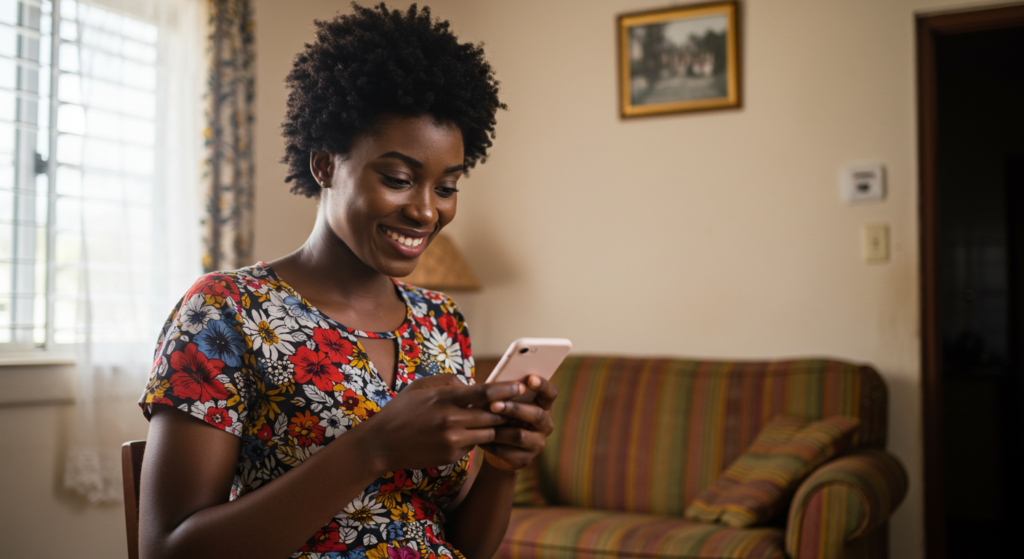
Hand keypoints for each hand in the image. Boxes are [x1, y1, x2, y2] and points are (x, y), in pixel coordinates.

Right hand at [357, 374, 525, 472]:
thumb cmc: (401, 411)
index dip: (506, 390)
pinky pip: (473, 447)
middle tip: (519, 406)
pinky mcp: (451, 456)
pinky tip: (471, 435)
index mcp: (444, 398)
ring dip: (493, 427)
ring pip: (487, 434)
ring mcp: (452, 440)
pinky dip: (475, 440)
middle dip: (506, 411)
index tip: (520, 387)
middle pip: (492, 416)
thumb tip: (471, 383)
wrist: (382, 444)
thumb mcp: (420, 387)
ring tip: (500, 421)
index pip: (484, 393)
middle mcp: (451, 420)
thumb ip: (448, 382)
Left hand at [479, 375, 556, 470]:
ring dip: (499, 429)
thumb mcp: (506, 404)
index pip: (550, 394)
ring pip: (520, 435)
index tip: (530, 378)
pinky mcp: (525, 459)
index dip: (543, 385)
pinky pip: (507, 451)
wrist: (498, 449)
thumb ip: (506, 394)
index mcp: (543, 406)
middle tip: (494, 404)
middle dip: (515, 409)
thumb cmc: (502, 417)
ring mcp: (537, 443)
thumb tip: (491, 383)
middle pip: (537, 415)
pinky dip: (491, 445)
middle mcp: (545, 425)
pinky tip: (479, 440)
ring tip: (482, 423)